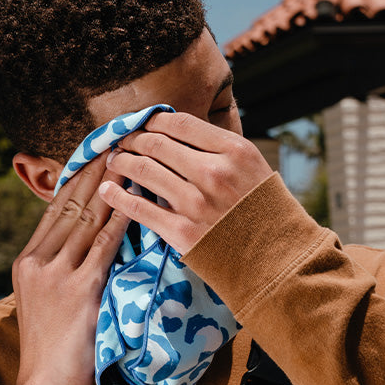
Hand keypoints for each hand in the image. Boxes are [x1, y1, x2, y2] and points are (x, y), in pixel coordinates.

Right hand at [11, 152, 127, 384]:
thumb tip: (88, 241)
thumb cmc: (52, 345)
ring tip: (128, 156)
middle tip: (116, 140)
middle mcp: (37, 260)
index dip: (78, 177)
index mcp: (27, 260)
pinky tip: (134, 198)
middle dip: (95, 170)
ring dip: (110, 185)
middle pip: (70, 203)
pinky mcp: (79, 289)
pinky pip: (104, 244)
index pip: (55, 207)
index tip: (96, 153)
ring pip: (87, 217)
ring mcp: (55, 273)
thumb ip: (60, 267)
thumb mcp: (44, 299)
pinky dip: (120, 218)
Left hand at [98, 113, 271, 252]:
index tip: (142, 124)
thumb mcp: (255, 169)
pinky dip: (117, 196)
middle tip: (121, 141)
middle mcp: (213, 173)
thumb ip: (221, 150)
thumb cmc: (266, 214)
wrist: (277, 263)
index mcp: (234, 151)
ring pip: (143, 170)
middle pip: (157, 144)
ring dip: (121, 162)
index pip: (181, 123)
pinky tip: (106, 190)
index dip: (154, 121)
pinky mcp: (182, 233)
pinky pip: (139, 208)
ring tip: (113, 161)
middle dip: (132, 139)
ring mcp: (196, 203)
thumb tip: (181, 133)